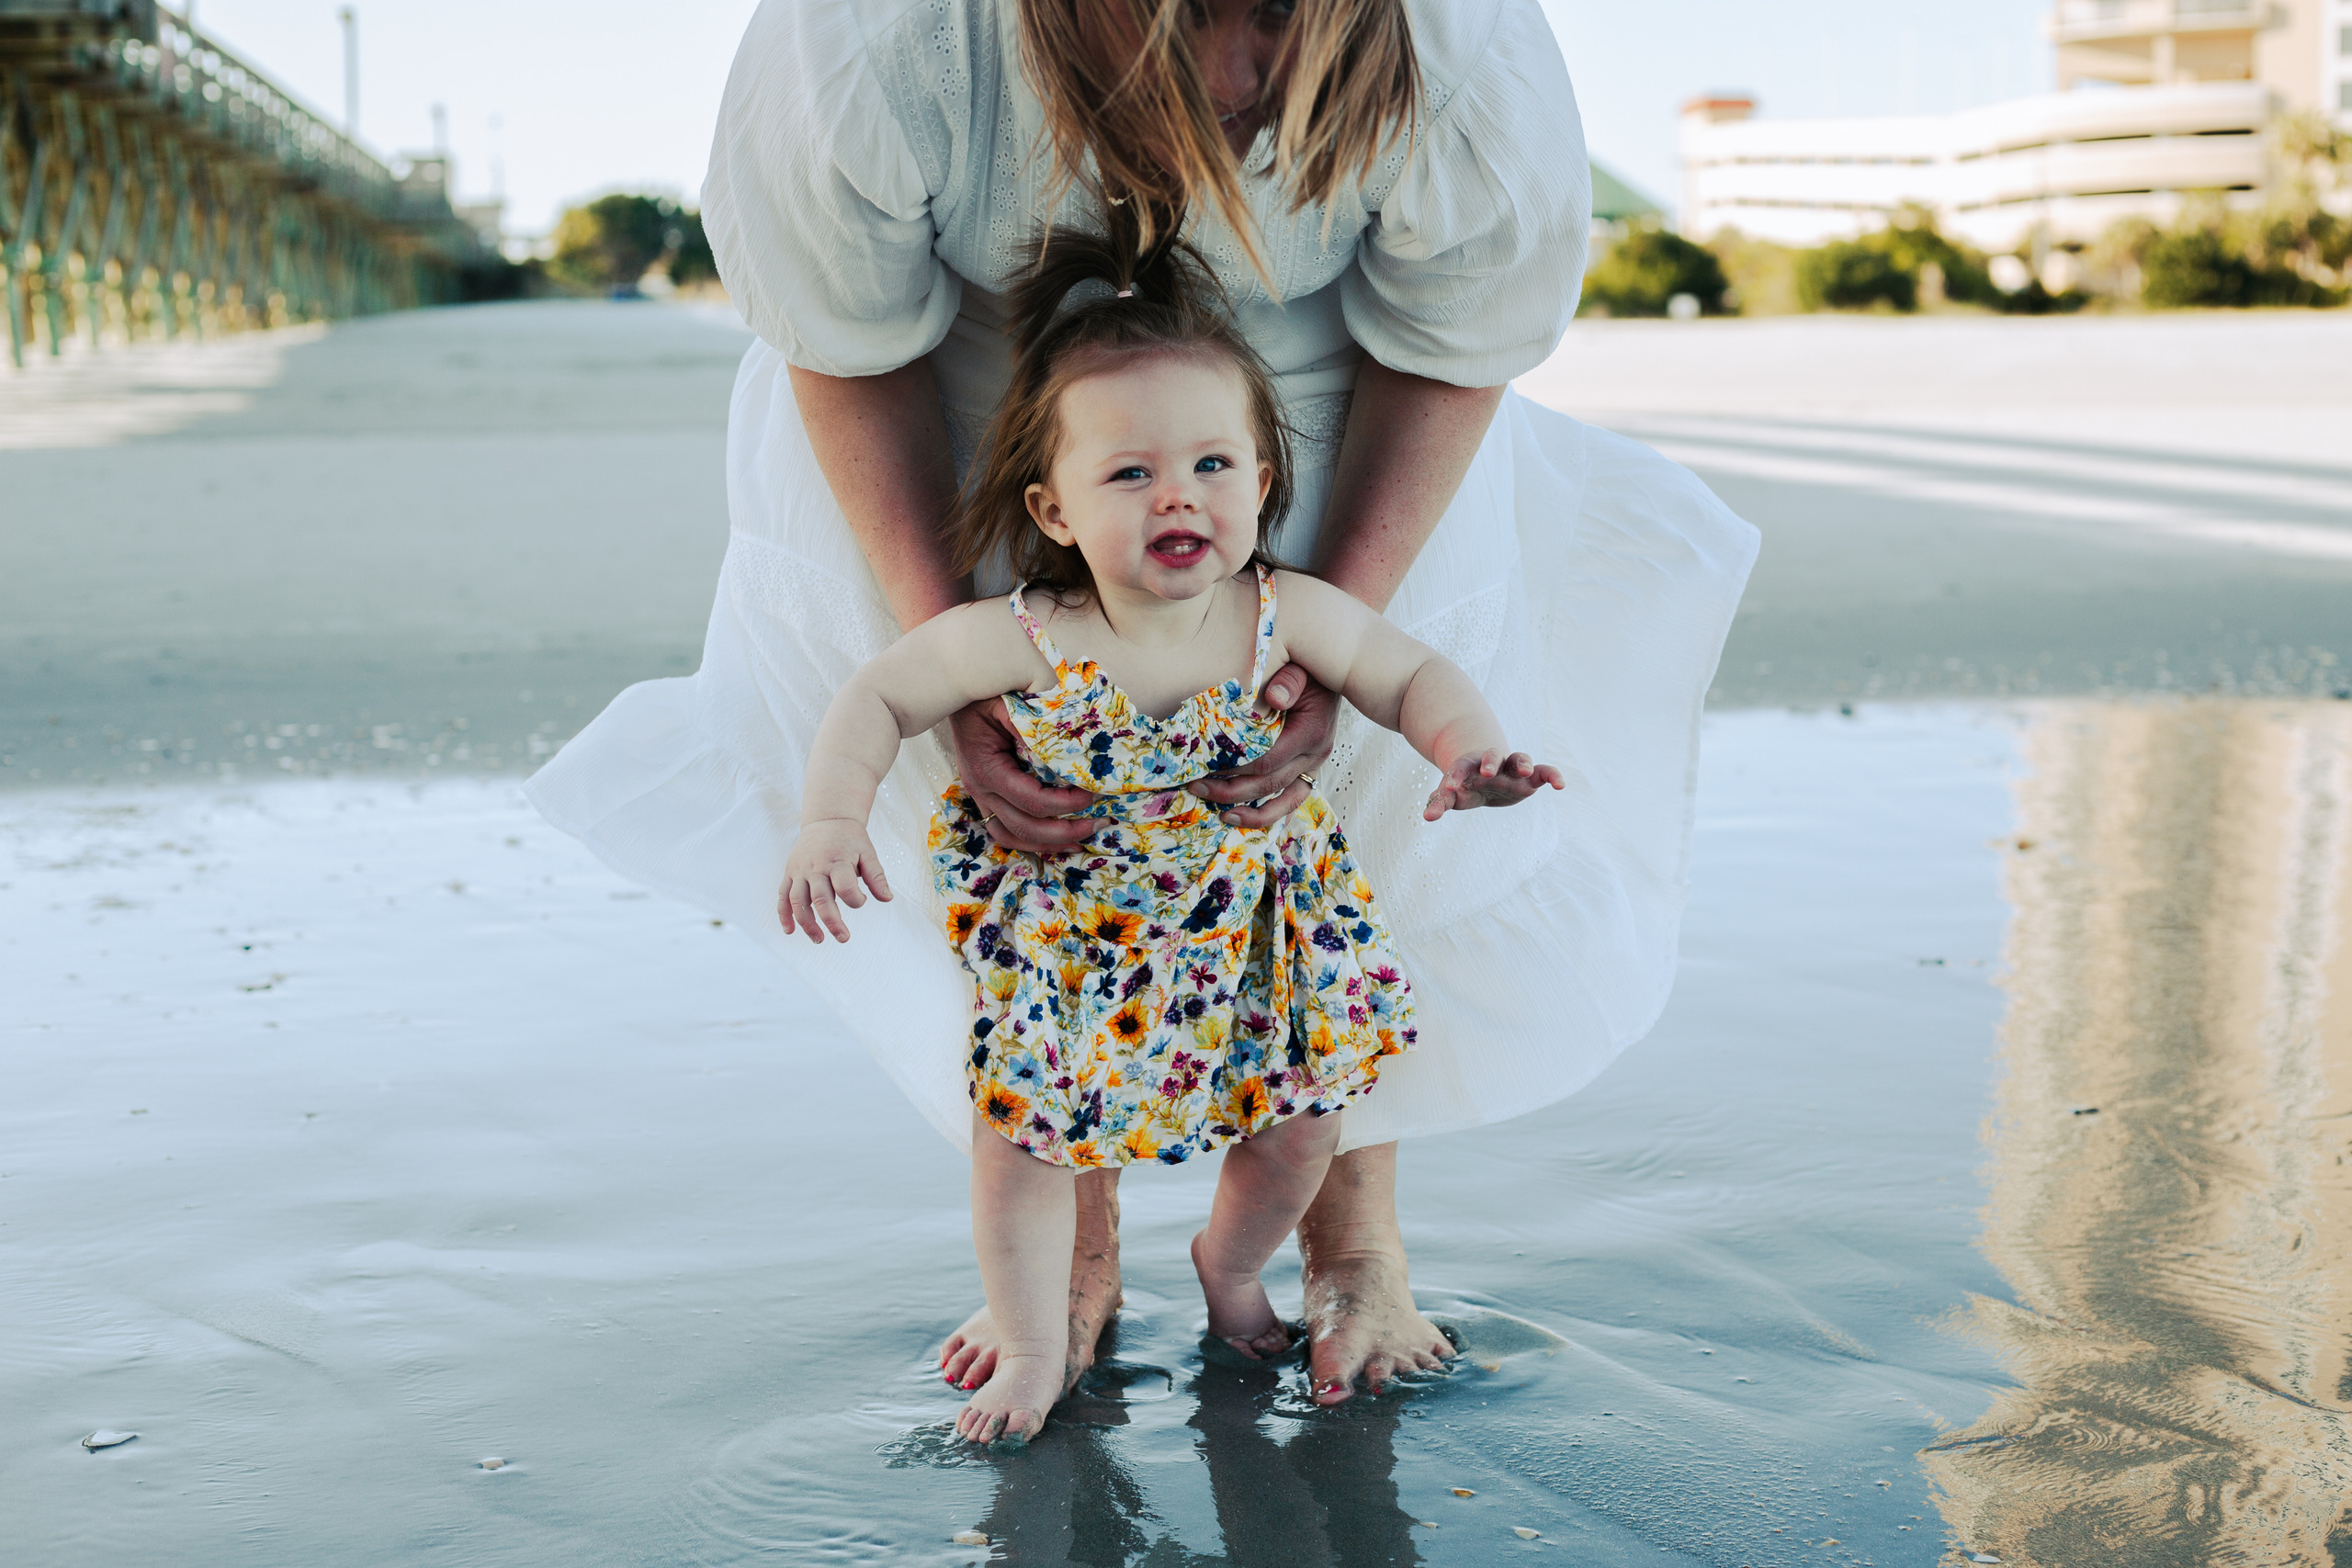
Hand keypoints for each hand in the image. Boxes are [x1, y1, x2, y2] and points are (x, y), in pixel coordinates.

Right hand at [778, 819, 893, 942]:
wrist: (827, 820)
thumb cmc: (850, 839)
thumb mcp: (868, 853)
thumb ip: (876, 877)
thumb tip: (887, 899)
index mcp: (837, 861)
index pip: (845, 887)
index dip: (856, 900)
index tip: (862, 901)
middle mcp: (815, 867)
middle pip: (820, 899)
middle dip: (832, 921)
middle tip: (844, 938)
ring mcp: (799, 871)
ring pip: (798, 901)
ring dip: (806, 923)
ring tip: (819, 939)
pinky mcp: (789, 873)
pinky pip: (782, 896)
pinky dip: (784, 914)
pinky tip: (790, 931)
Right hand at [946, 699, 1096, 854]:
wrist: (961, 688)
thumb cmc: (988, 691)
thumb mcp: (1011, 704)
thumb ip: (1033, 728)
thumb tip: (1066, 753)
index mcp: (986, 769)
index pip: (1032, 801)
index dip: (1066, 804)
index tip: (1092, 794)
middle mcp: (980, 789)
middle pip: (1023, 828)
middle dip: (1064, 832)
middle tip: (1099, 823)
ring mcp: (982, 794)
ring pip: (1011, 836)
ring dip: (1047, 843)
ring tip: (1080, 841)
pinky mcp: (988, 794)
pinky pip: (1007, 827)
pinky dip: (1032, 837)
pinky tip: (1057, 835)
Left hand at [1188, 663, 1334, 827]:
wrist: (1332, 673)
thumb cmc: (1308, 670)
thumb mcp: (1299, 668)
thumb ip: (1288, 681)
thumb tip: (1274, 698)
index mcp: (1311, 731)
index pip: (1268, 759)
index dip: (1235, 767)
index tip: (1205, 766)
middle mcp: (1315, 753)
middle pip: (1269, 783)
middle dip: (1231, 790)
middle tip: (1197, 787)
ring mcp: (1313, 764)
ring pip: (1285, 800)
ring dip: (1252, 812)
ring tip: (1222, 816)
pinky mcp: (1308, 769)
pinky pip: (1293, 799)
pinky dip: (1272, 813)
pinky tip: (1248, 820)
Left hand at [1422, 751, 1564, 820]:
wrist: (1485, 773)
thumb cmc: (1465, 784)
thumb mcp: (1452, 794)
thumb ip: (1440, 802)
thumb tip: (1427, 817)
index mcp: (1469, 767)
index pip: (1460, 768)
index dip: (1454, 776)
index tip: (1448, 787)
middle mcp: (1492, 764)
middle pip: (1491, 756)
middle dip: (1489, 761)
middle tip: (1486, 771)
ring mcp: (1511, 769)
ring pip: (1518, 758)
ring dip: (1522, 762)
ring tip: (1525, 771)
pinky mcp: (1529, 778)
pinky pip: (1543, 771)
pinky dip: (1552, 775)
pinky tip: (1560, 785)